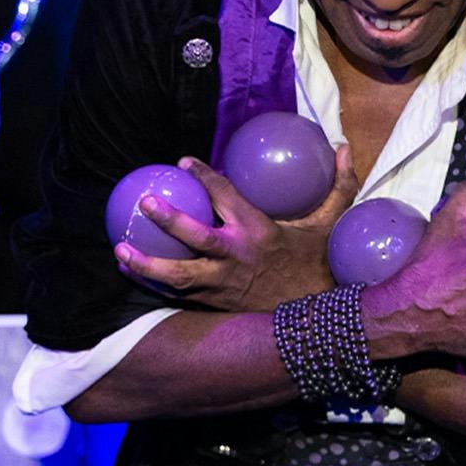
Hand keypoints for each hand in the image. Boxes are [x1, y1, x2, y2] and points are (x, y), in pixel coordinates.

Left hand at [113, 145, 360, 312]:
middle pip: (195, 237)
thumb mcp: (331, 222)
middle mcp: (236, 257)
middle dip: (168, 219)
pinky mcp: (214, 304)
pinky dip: (152, 284)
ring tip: (119, 248)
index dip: (203, 175)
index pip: (225, 195)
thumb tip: (346, 146)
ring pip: (177, 276)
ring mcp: (222, 284)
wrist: (318, 319)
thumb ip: (339, 185)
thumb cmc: (318, 262)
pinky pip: (178, 295)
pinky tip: (129, 272)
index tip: (183, 162)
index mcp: (258, 230)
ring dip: (146, 264)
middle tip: (144, 202)